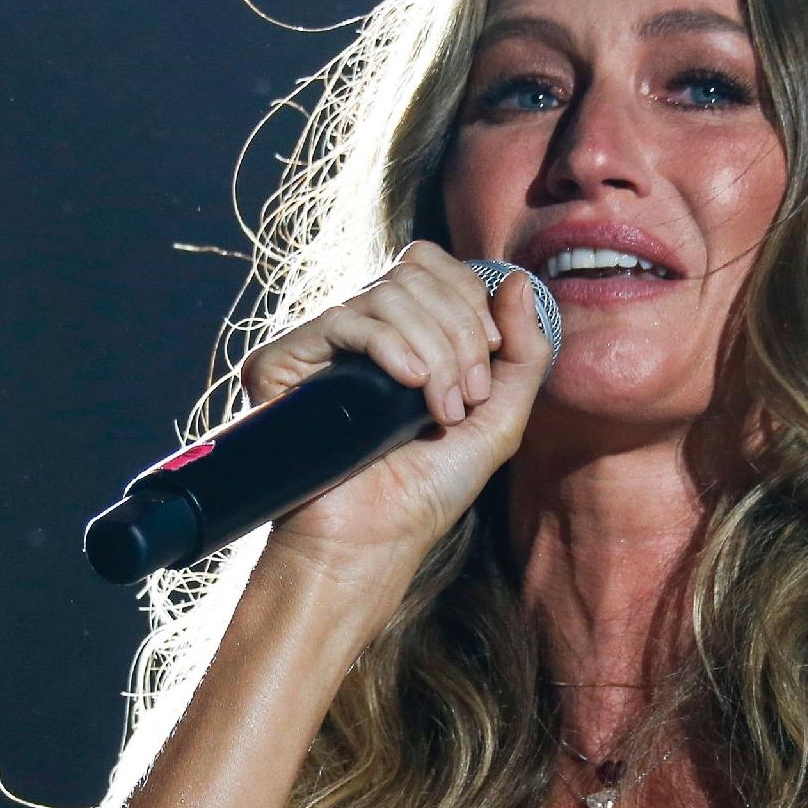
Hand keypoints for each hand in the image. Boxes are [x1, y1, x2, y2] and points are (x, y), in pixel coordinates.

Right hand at [239, 241, 553, 571]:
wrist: (373, 541)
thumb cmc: (428, 488)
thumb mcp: (499, 416)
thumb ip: (524, 350)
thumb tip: (520, 279)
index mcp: (401, 330)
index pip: (432, 265)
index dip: (470, 297)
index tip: (488, 356)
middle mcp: (358, 327)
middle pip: (416, 272)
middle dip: (459, 331)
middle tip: (465, 397)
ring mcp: (320, 342)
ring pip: (388, 293)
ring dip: (434, 350)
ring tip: (440, 410)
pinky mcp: (283, 360)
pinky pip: (345, 319)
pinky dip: (392, 346)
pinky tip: (410, 385)